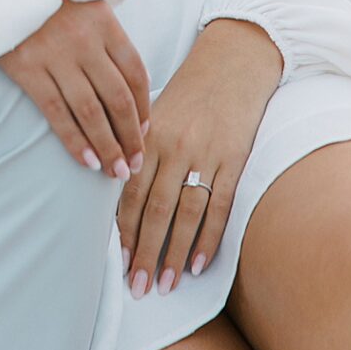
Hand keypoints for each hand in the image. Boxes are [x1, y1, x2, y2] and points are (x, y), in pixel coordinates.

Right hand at [0, 0, 151, 178]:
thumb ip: (109, 32)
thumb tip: (134, 76)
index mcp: (104, 22)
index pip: (135, 73)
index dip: (143, 107)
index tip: (144, 131)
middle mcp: (85, 40)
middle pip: (117, 98)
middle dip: (130, 136)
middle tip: (135, 163)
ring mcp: (56, 55)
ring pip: (91, 111)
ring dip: (107, 146)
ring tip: (115, 171)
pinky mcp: (28, 68)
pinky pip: (57, 112)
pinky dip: (75, 141)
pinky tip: (88, 161)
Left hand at [117, 18, 281, 292]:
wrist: (234, 62)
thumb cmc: (190, 92)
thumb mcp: (156, 113)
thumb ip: (140, 150)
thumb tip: (122, 197)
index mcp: (150, 134)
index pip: (130, 191)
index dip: (123, 229)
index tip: (116, 261)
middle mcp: (174, 146)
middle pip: (155, 208)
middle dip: (143, 251)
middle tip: (135, 287)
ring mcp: (206, 155)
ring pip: (186, 213)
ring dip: (174, 253)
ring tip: (165, 284)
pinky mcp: (234, 160)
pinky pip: (219, 206)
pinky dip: (209, 238)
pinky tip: (200, 265)